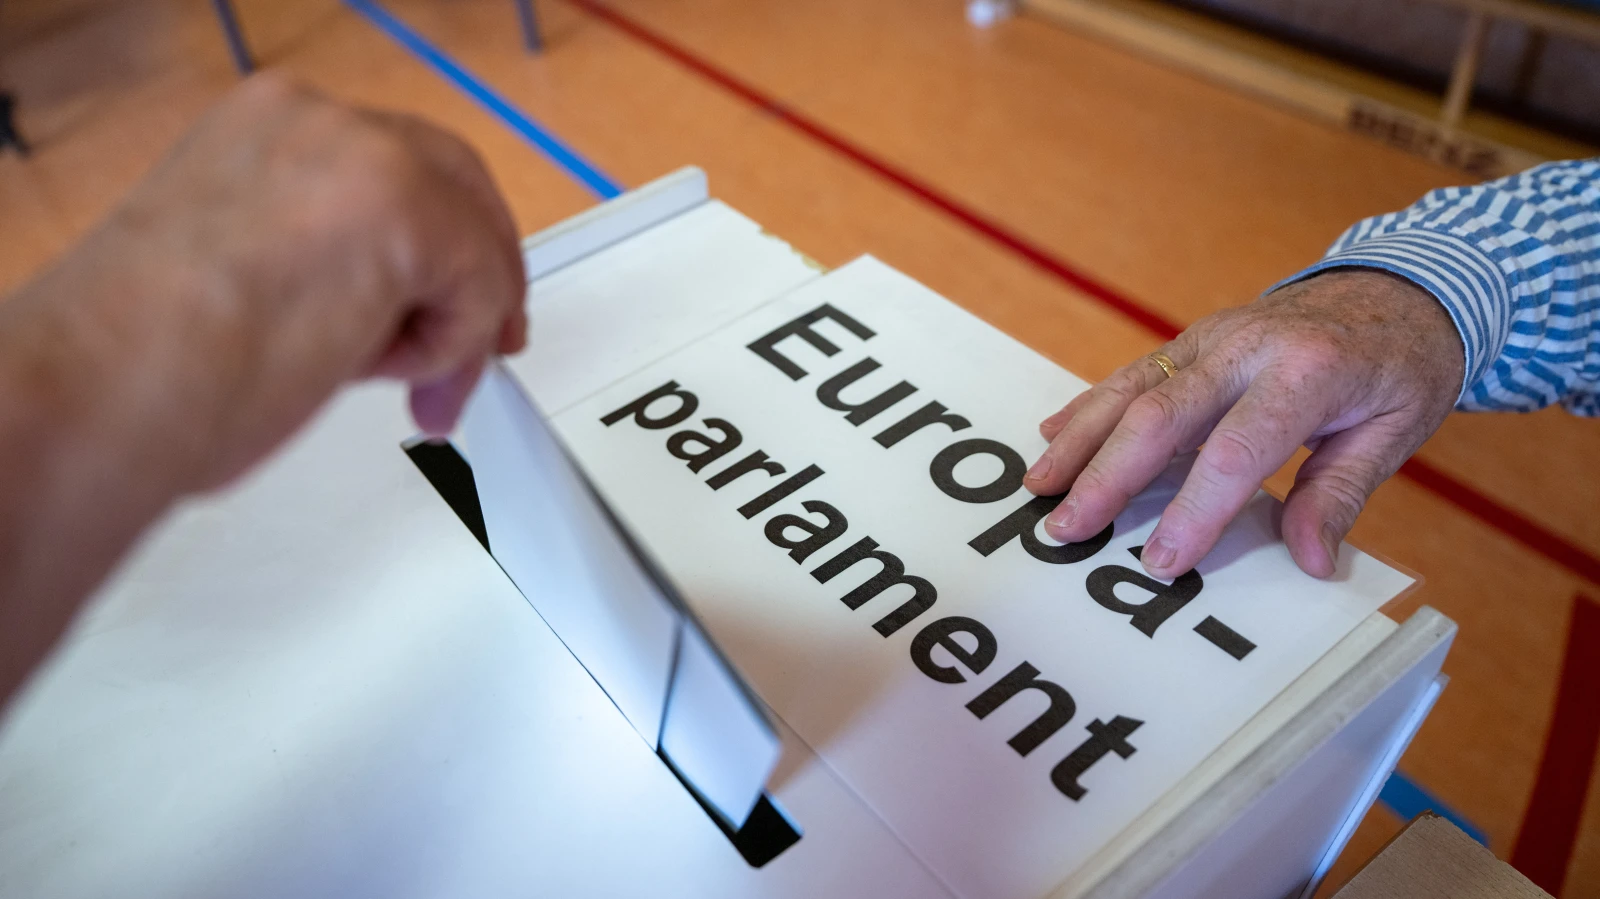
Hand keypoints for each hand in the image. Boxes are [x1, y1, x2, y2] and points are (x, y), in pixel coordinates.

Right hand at [29, 72, 525, 490]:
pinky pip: (480, 284)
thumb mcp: (247, 274)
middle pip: (453, 181)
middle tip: (490, 345)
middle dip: (481, 271)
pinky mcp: (407, 211)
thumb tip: (386, 305)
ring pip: (472, 237)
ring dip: (456, 327)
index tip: (453, 301)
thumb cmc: (142, 364)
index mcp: (266, 130)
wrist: (103, 390)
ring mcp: (363, 156)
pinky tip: (385, 374)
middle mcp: (315, 124)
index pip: (393, 166)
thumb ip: (324, 261)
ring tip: (411, 390)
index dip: (441, 240)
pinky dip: (451, 344)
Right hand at [1023, 270, 1463, 578]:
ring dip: (1079, 440)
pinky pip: (1134, 373)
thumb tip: (1308, 560)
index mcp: (1308, 373)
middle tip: (1066, 529)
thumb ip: (1341, 495)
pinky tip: (1051, 434)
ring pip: (1131, 389)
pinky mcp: (1194, 338)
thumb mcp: (1394, 433)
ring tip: (1039, 488)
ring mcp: (1213, 337)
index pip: (1235, 451)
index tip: (1160, 561)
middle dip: (1107, 478)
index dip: (1193, 510)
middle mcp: (1247, 348)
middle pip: (1161, 416)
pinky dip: (1089, 405)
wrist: (1401, 286)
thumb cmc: (1402, 368)